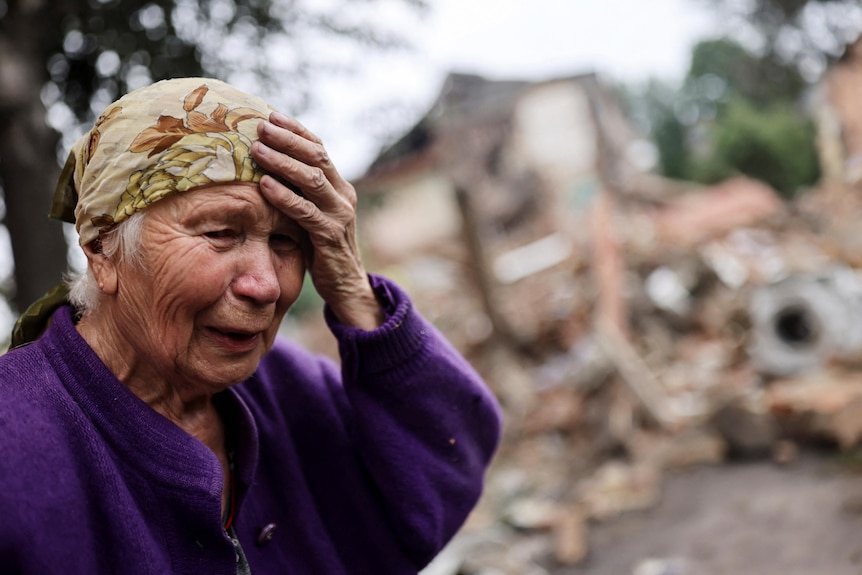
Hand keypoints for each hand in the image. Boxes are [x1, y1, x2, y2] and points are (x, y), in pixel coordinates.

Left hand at [251, 112, 383, 329]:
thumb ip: (299, 193)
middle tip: (260, 126)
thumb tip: (265, 167)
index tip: (270, 115)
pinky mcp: (330, 236)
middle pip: (317, 156)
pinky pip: (305, 211)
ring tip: (256, 150)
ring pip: (311, 179)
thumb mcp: (312, 214)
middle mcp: (343, 195)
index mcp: (339, 186)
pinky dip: (284, 196)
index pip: (319, 148)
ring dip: (282, 162)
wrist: (345, 285)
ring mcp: (339, 214)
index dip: (296, 130)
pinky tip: (264, 185)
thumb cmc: (320, 248)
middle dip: (287, 139)